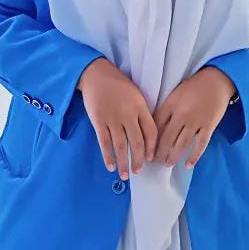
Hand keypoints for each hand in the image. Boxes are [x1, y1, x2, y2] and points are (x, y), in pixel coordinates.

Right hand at [78, 58, 157, 179]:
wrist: (96, 75)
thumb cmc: (118, 84)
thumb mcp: (136, 94)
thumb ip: (141, 112)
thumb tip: (147, 134)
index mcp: (140, 107)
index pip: (151, 131)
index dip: (152, 147)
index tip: (151, 158)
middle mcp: (128, 114)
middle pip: (137, 142)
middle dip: (138, 159)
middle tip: (138, 171)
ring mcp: (113, 118)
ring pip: (121, 146)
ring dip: (124, 162)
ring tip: (125, 175)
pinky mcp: (98, 121)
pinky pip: (104, 143)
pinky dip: (108, 156)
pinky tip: (110, 166)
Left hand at [153, 67, 235, 169]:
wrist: (217, 81)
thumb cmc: (194, 86)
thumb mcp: (175, 94)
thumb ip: (165, 109)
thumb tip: (155, 127)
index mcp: (171, 105)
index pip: (157, 126)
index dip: (151, 139)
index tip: (146, 149)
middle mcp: (182, 114)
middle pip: (168, 138)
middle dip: (160, 152)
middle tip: (155, 161)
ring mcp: (196, 121)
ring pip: (182, 144)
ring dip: (173, 156)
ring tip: (167, 164)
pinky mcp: (209, 126)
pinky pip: (200, 145)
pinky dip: (194, 156)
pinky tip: (188, 165)